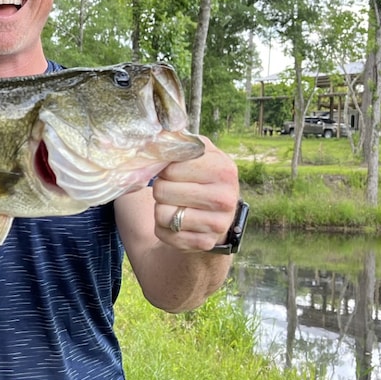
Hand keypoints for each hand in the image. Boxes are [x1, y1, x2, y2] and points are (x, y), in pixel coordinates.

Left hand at [149, 137, 238, 252]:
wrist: (212, 215)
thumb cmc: (197, 178)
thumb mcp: (195, 154)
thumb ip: (178, 142)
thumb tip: (154, 136)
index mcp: (224, 169)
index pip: (171, 168)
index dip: (164, 169)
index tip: (172, 172)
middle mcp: (226, 198)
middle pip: (162, 190)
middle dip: (160, 189)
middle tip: (172, 190)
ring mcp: (218, 224)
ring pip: (162, 214)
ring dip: (160, 209)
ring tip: (175, 205)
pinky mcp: (204, 243)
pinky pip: (165, 234)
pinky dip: (163, 228)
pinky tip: (178, 223)